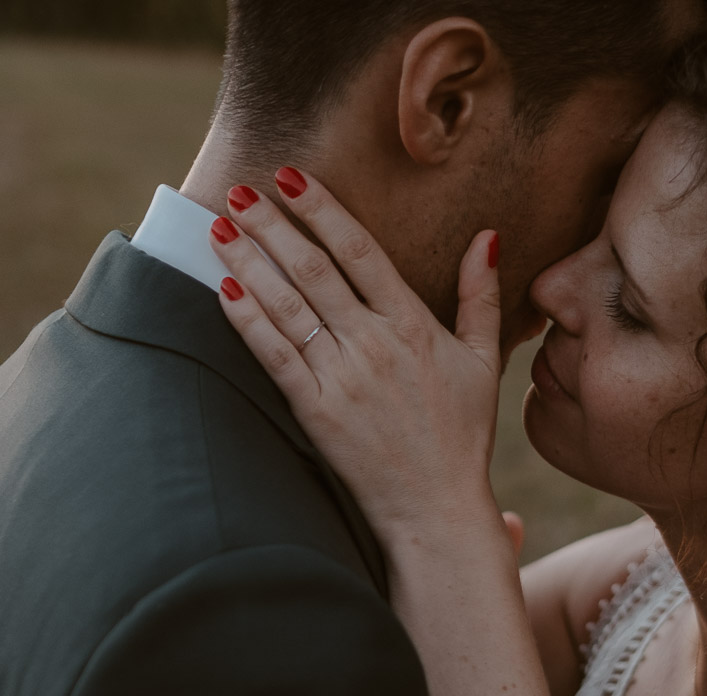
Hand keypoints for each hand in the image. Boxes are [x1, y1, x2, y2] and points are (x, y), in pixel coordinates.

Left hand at [211, 168, 505, 538]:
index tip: (291, 177)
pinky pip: (274, 355)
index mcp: (412, 324)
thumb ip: (480, 296)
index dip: (322, 209)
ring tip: (219, 229)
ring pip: (288, 305)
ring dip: (249, 263)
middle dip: (272, 226)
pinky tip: (224, 290)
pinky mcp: (316, 411)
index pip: (360, 250)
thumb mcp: (482, 360)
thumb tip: (487, 236)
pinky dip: (248, 320)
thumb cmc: (461, 436)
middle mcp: (374, 343)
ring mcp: (342, 377)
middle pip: (314, 269)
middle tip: (241, 192)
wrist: (436, 507)